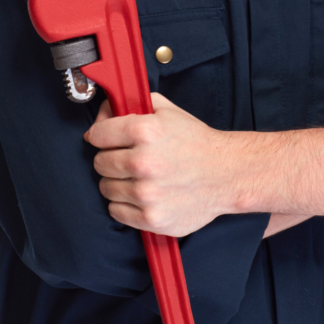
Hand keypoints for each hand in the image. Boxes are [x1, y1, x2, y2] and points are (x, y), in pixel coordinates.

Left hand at [83, 92, 233, 236]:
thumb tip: (105, 111)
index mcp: (145, 131)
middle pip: (99, 162)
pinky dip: (124, 204)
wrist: (226, 174)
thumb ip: (133, 105)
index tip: (106, 139)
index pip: (97, 135)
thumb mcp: (167, 110)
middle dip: (110, 158)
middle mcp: (143, 162)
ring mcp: (147, 193)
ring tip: (138, 177)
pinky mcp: (151, 218)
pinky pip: (116, 211)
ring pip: (105, 188)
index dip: (101, 135)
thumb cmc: (196, 143)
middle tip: (128, 158)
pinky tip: (142, 194)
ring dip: (117, 182)